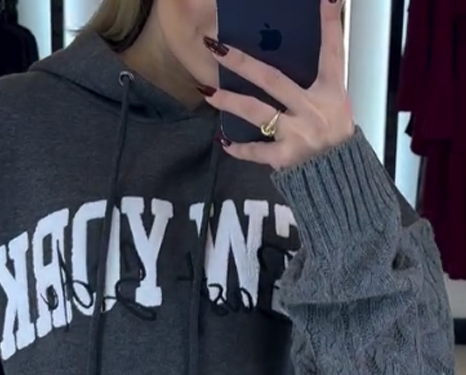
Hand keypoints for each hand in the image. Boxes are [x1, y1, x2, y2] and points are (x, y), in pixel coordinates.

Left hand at [201, 0, 354, 169]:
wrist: (341, 177)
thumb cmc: (337, 137)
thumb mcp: (337, 103)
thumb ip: (320, 78)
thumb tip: (303, 53)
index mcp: (330, 91)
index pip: (331, 51)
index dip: (329, 24)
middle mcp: (312, 108)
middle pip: (272, 79)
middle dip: (243, 63)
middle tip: (217, 47)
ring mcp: (297, 133)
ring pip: (257, 113)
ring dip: (230, 102)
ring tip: (207, 92)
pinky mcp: (286, 158)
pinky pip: (257, 151)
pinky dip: (240, 149)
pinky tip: (224, 141)